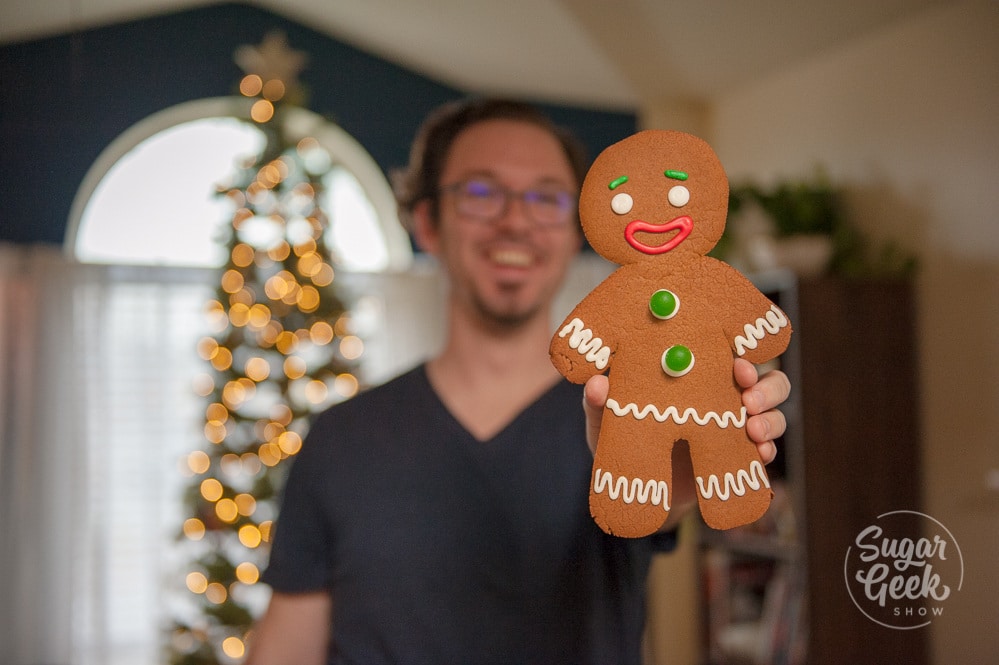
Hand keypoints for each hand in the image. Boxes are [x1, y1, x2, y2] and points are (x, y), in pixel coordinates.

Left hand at [582, 360, 790, 457]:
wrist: (628, 485)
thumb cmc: (617, 437)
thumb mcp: (605, 419)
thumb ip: (599, 403)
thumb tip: (598, 384)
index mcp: (694, 375)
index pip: (730, 354)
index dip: (743, 355)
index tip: (737, 363)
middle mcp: (721, 396)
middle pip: (766, 382)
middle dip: (766, 388)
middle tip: (749, 400)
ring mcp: (734, 428)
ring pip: (773, 416)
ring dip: (771, 421)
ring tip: (753, 431)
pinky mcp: (737, 459)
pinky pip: (765, 452)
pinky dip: (767, 452)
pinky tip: (759, 456)